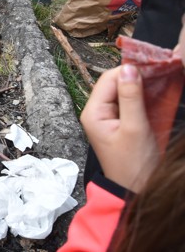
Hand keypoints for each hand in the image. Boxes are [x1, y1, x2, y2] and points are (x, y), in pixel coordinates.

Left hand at [80, 64, 158, 191]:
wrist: (136, 190)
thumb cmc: (133, 165)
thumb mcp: (135, 128)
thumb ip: (131, 97)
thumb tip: (129, 69)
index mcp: (93, 112)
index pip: (107, 80)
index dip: (128, 70)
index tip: (151, 64)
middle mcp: (97, 112)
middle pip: (114, 84)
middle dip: (135, 76)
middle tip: (159, 70)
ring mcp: (108, 118)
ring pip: (123, 92)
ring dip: (141, 85)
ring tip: (160, 78)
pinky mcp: (120, 123)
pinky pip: (130, 103)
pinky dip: (143, 97)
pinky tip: (157, 93)